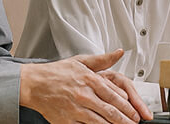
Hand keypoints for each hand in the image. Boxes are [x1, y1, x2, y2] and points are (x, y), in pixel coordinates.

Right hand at [19, 49, 151, 123]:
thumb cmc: (57, 73)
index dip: (128, 106)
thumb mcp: (80, 62)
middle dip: (126, 119)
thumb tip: (119, 53)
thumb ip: (102, 60)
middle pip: (110, 111)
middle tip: (135, 123)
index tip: (136, 112)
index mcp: (89, 79)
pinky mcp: (66, 121)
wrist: (33, 84)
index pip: (114, 95)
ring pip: (100, 122)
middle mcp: (83, 95)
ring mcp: (75, 109)